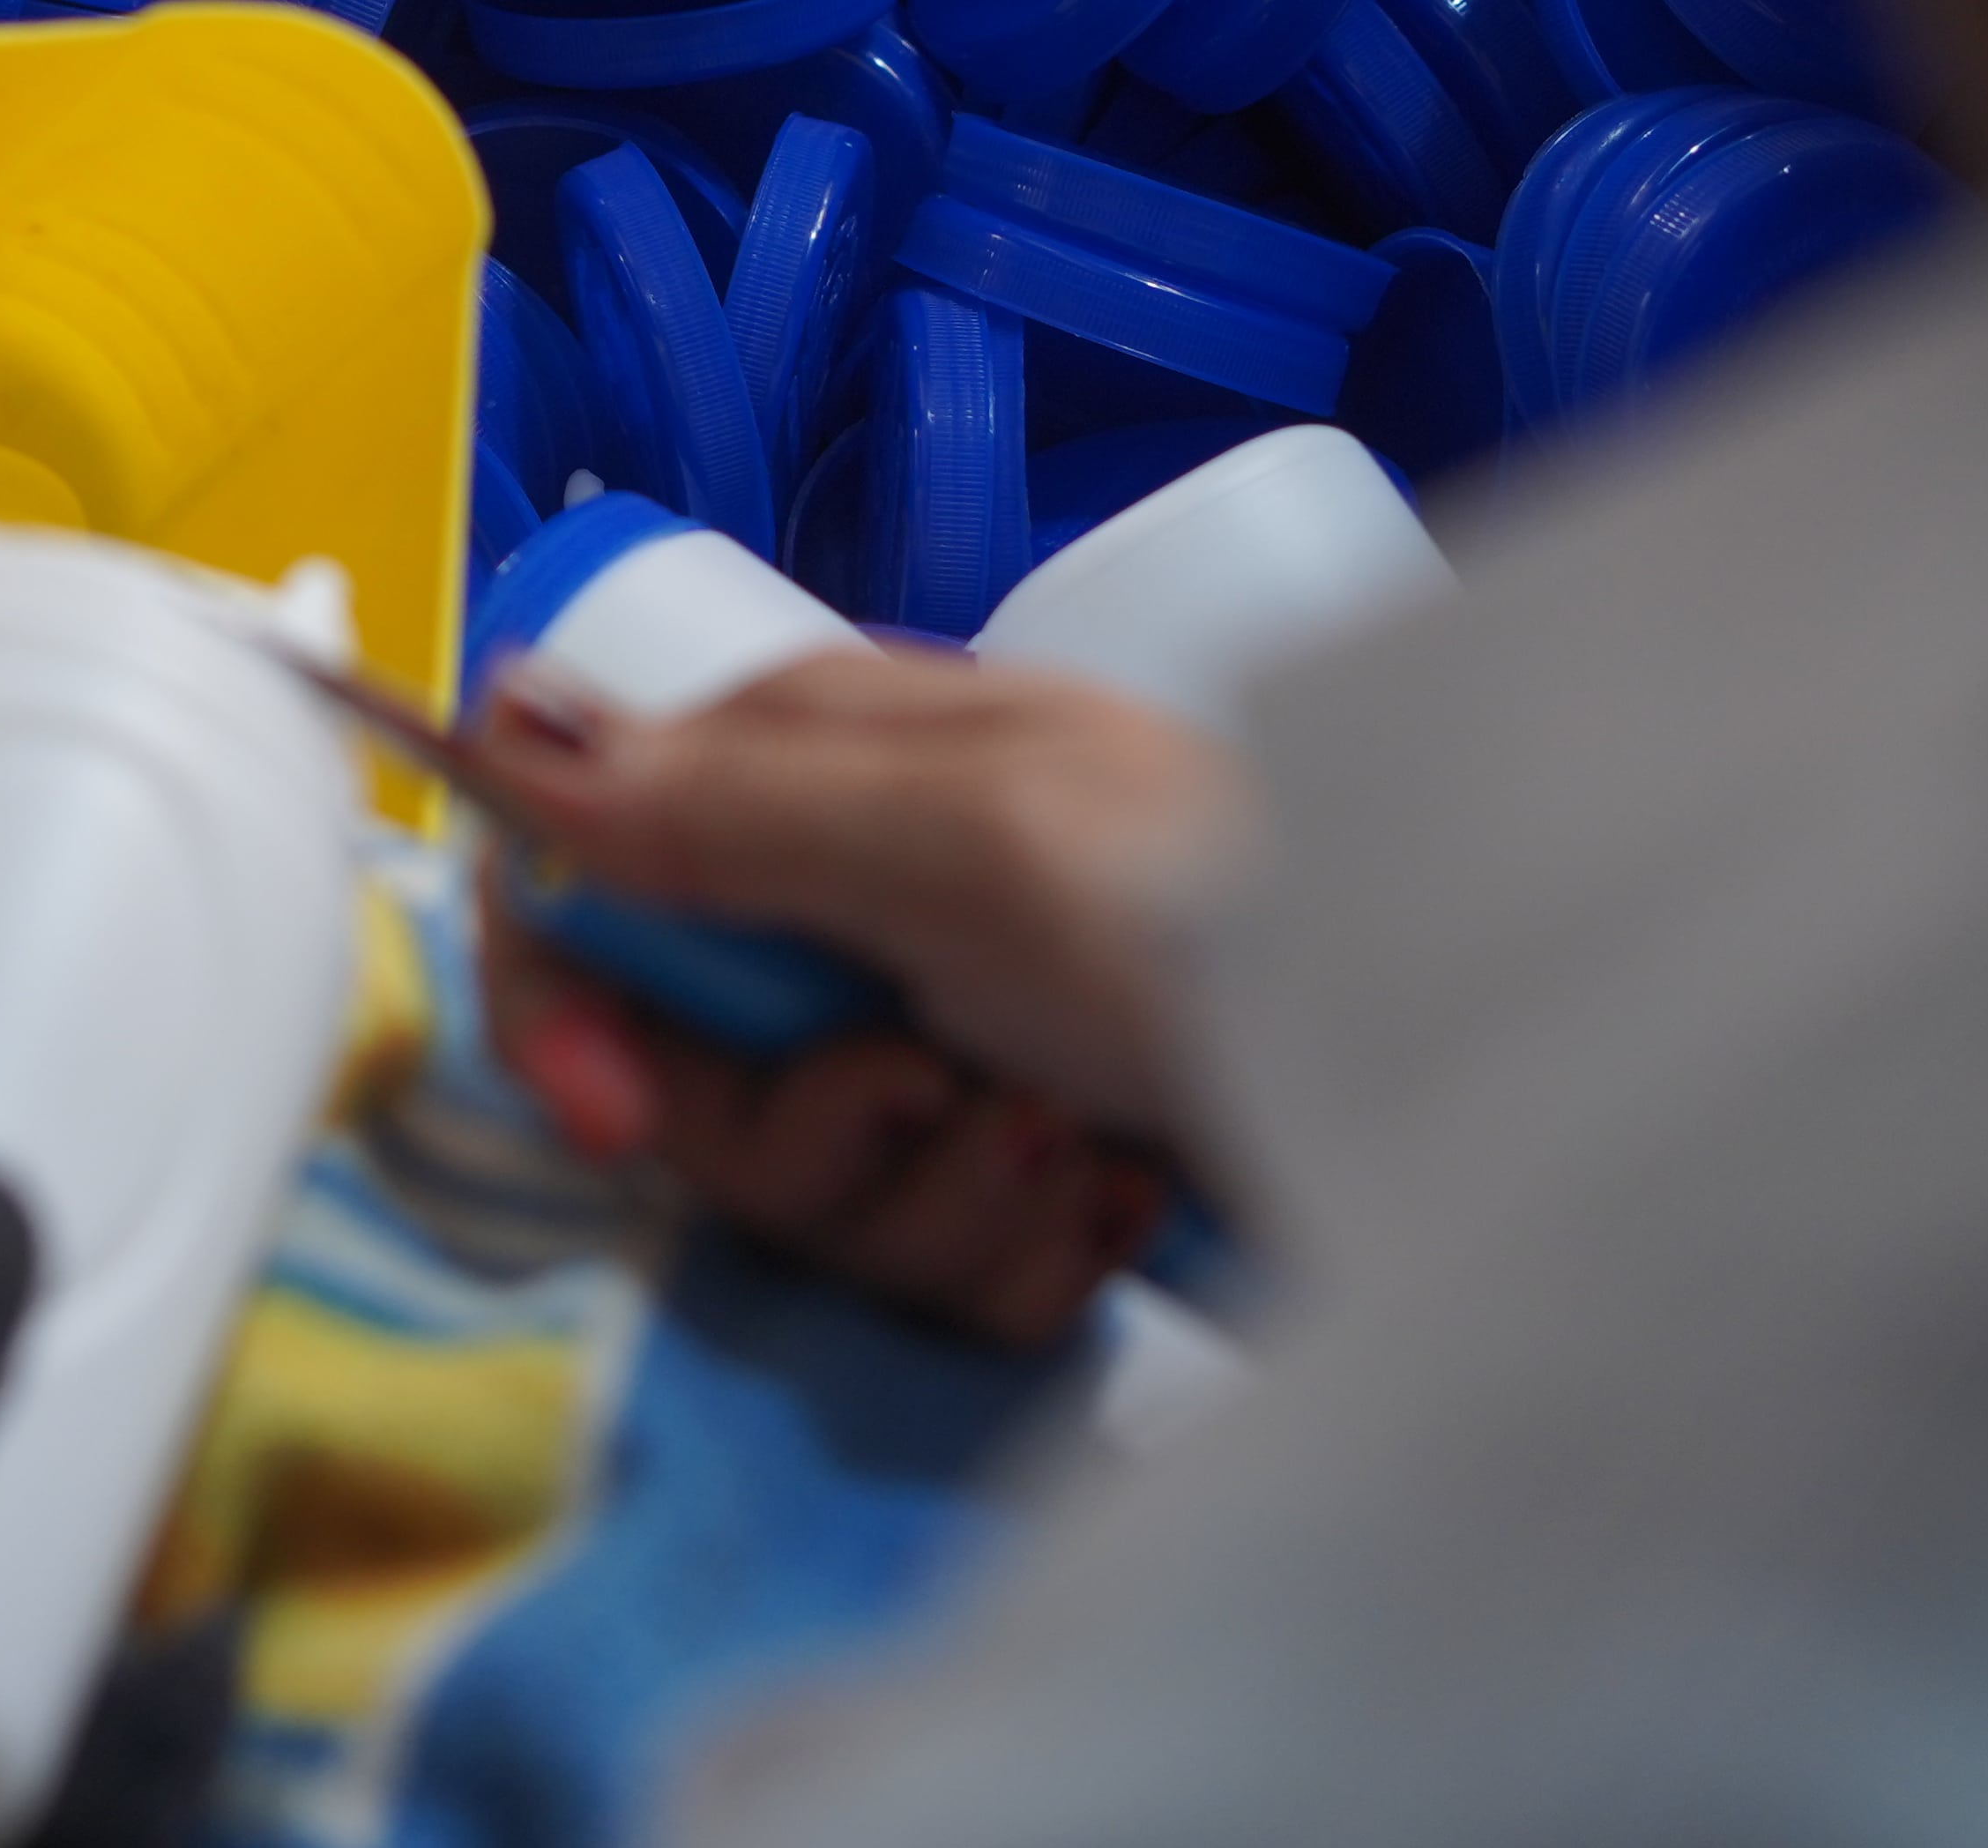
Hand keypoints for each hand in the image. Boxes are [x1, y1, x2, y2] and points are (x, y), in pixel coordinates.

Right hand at [450, 642, 1253, 1350]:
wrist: (1487, 1086)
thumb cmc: (1230, 914)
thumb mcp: (969, 833)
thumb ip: (727, 803)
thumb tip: (500, 722)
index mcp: (817, 767)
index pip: (572, 866)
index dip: (560, 991)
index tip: (610, 1104)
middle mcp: (856, 903)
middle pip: (669, 1066)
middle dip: (787, 1126)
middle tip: (927, 1095)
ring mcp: (938, 1042)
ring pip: (794, 1186)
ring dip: (930, 1197)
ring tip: (1074, 1148)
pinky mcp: (1014, 1172)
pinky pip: (916, 1264)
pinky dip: (1020, 1255)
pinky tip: (1119, 1205)